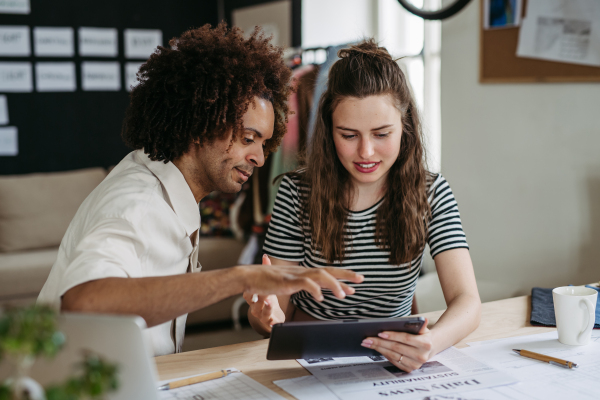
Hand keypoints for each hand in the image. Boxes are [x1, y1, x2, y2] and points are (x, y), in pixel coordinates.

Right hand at [240, 256, 363, 300]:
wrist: (248, 277)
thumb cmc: (266, 282)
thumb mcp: (289, 284)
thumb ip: (304, 287)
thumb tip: (318, 292)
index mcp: (303, 272)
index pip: (327, 272)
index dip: (342, 277)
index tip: (355, 284)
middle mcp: (302, 271)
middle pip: (328, 270)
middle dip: (346, 274)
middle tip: (362, 279)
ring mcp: (295, 275)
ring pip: (320, 275)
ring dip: (333, 284)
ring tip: (344, 295)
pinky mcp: (287, 281)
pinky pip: (304, 283)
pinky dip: (314, 290)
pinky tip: (321, 298)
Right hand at [243, 255, 285, 329]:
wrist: (274, 317)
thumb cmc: (269, 299)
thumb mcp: (268, 284)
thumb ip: (266, 270)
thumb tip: (265, 256)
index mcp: (255, 296)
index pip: (248, 291)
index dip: (249, 289)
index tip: (253, 285)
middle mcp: (255, 306)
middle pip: (252, 302)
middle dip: (256, 297)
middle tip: (262, 292)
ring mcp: (261, 315)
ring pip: (260, 312)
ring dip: (265, 307)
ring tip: (269, 302)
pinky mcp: (269, 323)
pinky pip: (268, 323)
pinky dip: (271, 321)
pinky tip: (274, 320)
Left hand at [361, 318, 433, 372]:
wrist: (429, 348)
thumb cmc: (422, 335)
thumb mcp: (422, 328)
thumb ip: (420, 323)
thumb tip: (424, 319)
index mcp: (425, 343)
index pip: (405, 338)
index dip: (392, 336)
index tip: (380, 333)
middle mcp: (421, 356)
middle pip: (396, 348)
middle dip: (380, 342)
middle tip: (367, 338)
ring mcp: (415, 364)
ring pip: (393, 355)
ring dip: (378, 349)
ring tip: (367, 343)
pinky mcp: (409, 369)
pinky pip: (393, 361)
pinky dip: (383, 354)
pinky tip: (376, 348)